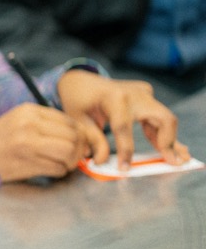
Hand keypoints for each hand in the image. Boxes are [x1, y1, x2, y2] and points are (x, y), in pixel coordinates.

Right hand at [0, 103, 89, 182]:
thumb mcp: (20, 121)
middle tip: (74, 156)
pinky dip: (60, 171)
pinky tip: (52, 169)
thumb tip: (79, 135)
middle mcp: (30, 125)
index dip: (78, 134)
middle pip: (73, 136)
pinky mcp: (28, 163)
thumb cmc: (1, 140)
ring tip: (65, 163)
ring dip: (72, 161)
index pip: (69, 121)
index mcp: (29, 111)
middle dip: (79, 149)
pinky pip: (58, 168)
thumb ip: (47, 123)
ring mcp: (28, 144)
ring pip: (69, 151)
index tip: (76, 143)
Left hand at [56, 70, 189, 169]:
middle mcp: (134, 93)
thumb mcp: (79, 120)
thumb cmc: (78, 100)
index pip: (124, 128)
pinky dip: (160, 132)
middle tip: (171, 162)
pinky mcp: (146, 95)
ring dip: (167, 139)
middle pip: (163, 119)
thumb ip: (92, 140)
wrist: (82, 81)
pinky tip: (160, 147)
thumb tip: (102, 161)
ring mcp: (143, 92)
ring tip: (168, 158)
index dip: (126, 151)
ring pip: (166, 118)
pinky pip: (159, 116)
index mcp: (113, 97)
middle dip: (168, 142)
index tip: (125, 168)